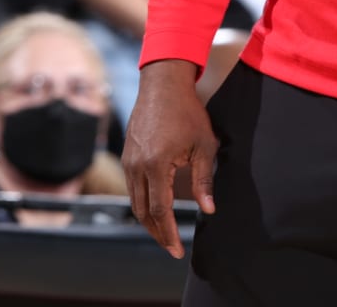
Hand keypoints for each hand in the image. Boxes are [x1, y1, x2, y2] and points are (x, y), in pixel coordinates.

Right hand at [124, 60, 217, 258]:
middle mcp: (137, 168)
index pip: (161, 211)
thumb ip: (204, 180)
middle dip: (158, 234)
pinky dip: (143, 204)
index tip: (178, 251)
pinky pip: (132, 189)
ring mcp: (129, 162)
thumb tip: (208, 210)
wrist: (162, 86)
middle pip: (144, 213)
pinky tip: (155, 210)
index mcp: (157, 166)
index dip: (169, 234)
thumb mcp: (204, 145)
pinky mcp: (127, 157)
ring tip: (165, 234)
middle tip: (171, 249)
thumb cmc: (188, 113)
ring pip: (135, 203)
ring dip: (149, 221)